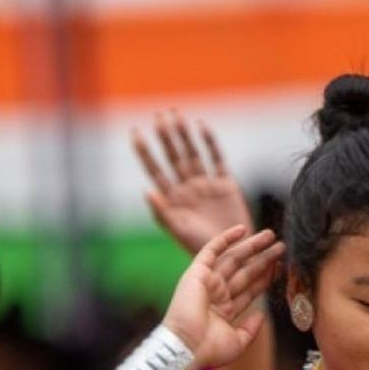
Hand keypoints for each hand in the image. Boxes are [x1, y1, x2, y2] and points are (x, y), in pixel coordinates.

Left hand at [134, 112, 253, 256]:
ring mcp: (206, 184)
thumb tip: (145, 190)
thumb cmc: (202, 248)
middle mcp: (187, 188)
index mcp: (172, 198)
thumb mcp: (178, 231)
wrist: (233, 255)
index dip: (145, 151)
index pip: (155, 169)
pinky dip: (209, 143)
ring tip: (175, 114)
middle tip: (159, 114)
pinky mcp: (225, 184)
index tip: (135, 132)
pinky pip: (216, 158)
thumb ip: (162, 212)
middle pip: (174, 156)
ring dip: (184, 134)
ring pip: (192, 153)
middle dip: (166, 136)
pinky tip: (201, 126)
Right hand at [162, 227, 284, 368]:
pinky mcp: (198, 272)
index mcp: (225, 311)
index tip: (280, 267)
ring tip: (271, 235)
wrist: (187, 347)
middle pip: (245, 272)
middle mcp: (217, 294)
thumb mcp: (238, 343)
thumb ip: (251, 330)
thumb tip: (261, 316)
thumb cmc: (208, 351)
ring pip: (234, 258)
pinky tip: (243, 230)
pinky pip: (212, 250)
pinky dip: (226, 239)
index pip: (250, 289)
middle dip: (264, 259)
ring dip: (252, 246)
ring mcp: (208, 282)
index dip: (265, 278)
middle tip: (281, 246)